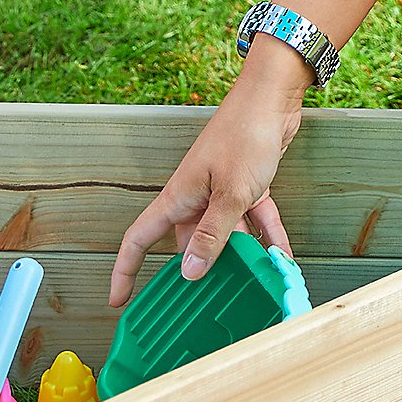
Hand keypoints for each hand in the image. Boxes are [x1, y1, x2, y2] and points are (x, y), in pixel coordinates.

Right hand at [108, 53, 306, 307]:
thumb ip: (213, 235)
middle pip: (190, 244)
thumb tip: (189, 273)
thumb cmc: (245, 134)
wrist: (272, 97)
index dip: (125, 269)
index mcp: (179, 197)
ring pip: (226, 235)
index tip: (118, 301)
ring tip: (258, 283)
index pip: (139, 238)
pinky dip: (268, 235)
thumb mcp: (231, 193)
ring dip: (243, 255)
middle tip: (213, 304)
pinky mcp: (247, 185)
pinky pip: (254, 219)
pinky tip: (282, 255)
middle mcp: (196, 197)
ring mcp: (221, 191)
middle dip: (201, 271)